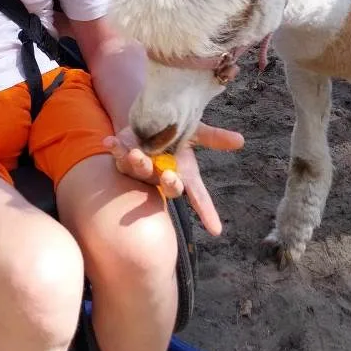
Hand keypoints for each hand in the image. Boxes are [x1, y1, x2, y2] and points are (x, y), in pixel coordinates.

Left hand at [104, 122, 244, 235]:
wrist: (147, 119)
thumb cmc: (174, 130)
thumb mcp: (196, 132)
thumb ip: (215, 138)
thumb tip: (241, 140)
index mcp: (182, 172)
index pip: (197, 195)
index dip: (206, 211)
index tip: (216, 230)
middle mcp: (162, 174)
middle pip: (168, 187)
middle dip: (169, 183)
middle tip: (169, 176)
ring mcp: (143, 167)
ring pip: (141, 171)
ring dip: (138, 163)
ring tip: (136, 154)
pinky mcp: (123, 156)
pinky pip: (118, 155)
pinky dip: (114, 148)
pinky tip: (110, 140)